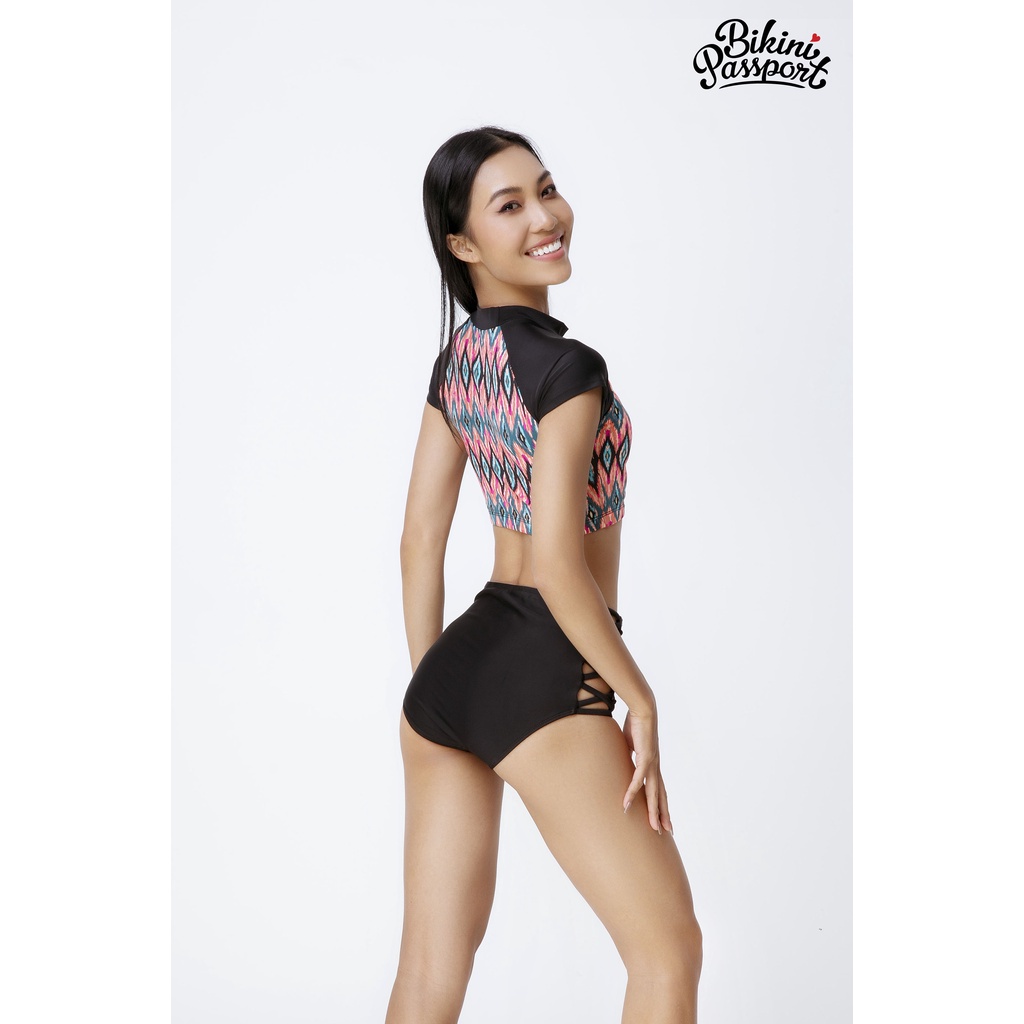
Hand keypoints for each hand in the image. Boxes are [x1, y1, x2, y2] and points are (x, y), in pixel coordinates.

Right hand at [622, 709, 672, 834]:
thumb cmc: (637, 724)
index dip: (661, 804)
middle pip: (661, 795)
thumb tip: (623, 760)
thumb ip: (629, 755)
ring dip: (654, 811)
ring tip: (654, 828)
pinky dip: (633, 793)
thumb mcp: (631, 745)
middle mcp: (655, 766)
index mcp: (652, 764)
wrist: (643, 709)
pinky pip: (637, 780)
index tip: (663, 819)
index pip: (659, 789)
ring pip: (654, 793)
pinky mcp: (645, 758)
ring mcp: (652, 763)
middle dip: (664, 814)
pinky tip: (627, 804)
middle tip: (667, 832)